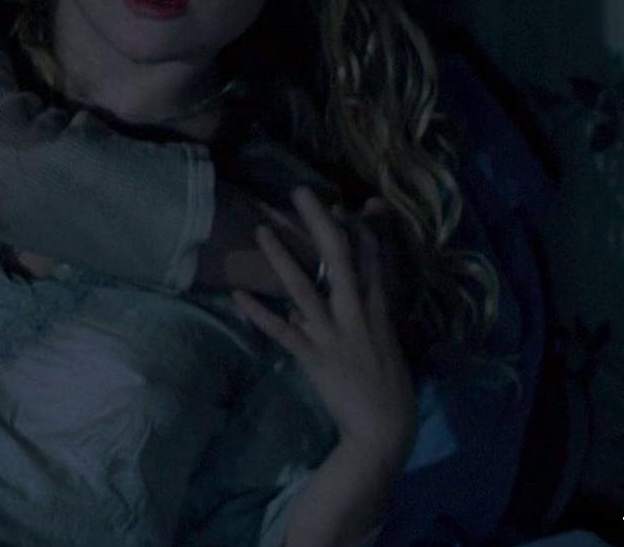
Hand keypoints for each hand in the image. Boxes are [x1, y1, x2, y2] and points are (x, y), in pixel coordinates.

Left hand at [231, 187, 415, 462]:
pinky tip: (238, 296)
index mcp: (377, 311)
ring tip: (261, 230)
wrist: (384, 432)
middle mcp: (356, 316)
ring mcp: (334, 336)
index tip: (348, 201)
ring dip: (281, 258)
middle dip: (319, 224)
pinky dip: (259, 314)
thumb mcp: (381, 344)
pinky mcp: (315, 358)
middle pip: (339, 259)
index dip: (360, 227)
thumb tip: (308, 303)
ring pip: (304, 289)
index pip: (371, 259)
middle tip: (300, 192)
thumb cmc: (386, 389)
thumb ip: (352, 318)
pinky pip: (283, 332)